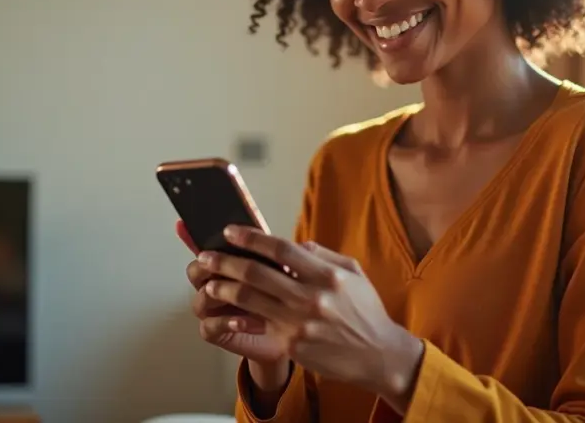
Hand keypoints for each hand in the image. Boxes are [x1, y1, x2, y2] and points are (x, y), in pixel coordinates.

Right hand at [177, 221, 291, 369]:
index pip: (206, 246)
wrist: (295, 334)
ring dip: (220, 295)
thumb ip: (276, 252)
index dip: (193, 236)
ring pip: (200, 299)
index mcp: (227, 264)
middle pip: (195, 271)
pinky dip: (226, 322)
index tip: (188, 225)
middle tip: (221, 261)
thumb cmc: (287, 297)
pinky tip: (244, 321)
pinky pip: (209, 327)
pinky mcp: (218, 332)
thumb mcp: (286, 268)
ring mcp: (215, 309)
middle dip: (208, 265)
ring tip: (241, 294)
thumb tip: (276, 230)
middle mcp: (216, 284)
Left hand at [200, 225, 424, 408]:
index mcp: (327, 275)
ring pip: (250, 300)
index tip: (231, 231)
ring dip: (224, 288)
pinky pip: (259, 325)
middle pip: (257, 273)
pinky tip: (225, 309)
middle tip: (206, 255)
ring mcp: (299, 324)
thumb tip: (295, 245)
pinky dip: (238, 315)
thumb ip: (322, 255)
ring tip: (209, 281)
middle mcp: (311, 298)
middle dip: (225, 261)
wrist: (378, 355)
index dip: (252, 238)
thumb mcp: (352, 273)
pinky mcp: (292, 345)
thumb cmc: (364, 311)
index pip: (281, 249)